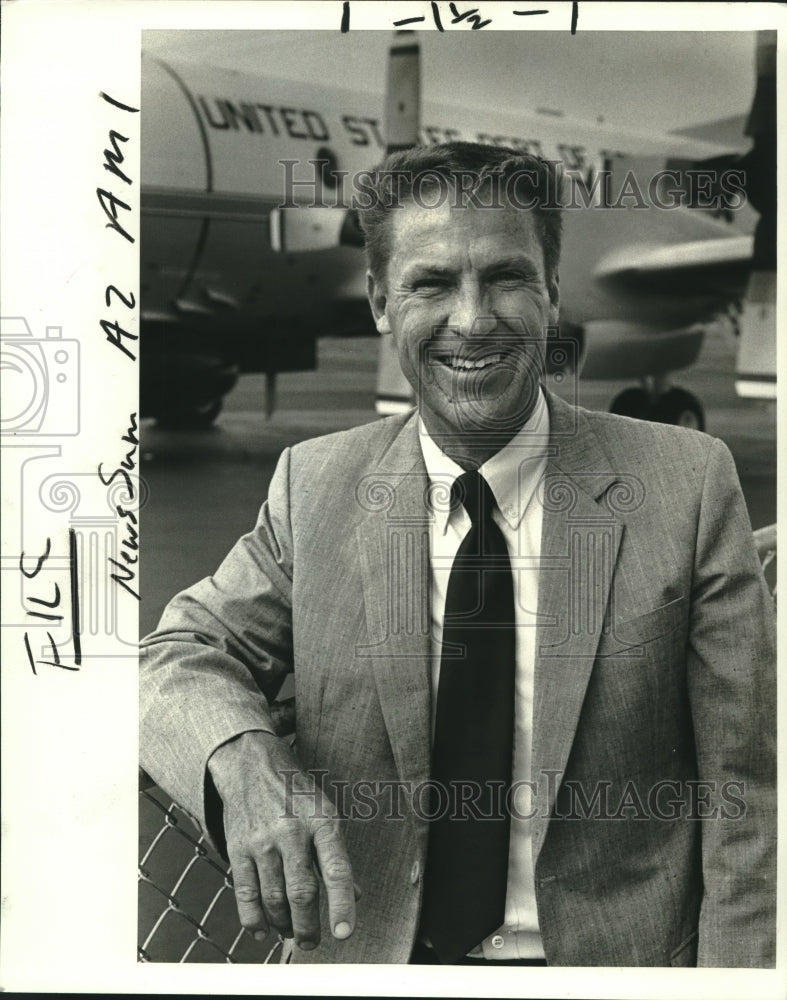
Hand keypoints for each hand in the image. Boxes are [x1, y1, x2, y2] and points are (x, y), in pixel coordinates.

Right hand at [208, 730, 357, 951]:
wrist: (252, 764)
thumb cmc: (296, 793)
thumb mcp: (326, 814)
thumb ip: (336, 857)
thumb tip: (354, 897)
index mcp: (322, 821)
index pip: (336, 869)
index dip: (342, 904)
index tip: (345, 933)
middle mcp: (292, 831)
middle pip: (302, 892)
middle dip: (308, 927)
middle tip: (312, 942)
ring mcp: (262, 840)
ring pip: (274, 899)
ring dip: (284, 925)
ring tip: (291, 931)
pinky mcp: (237, 848)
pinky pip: (245, 894)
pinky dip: (254, 919)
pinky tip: (262, 929)